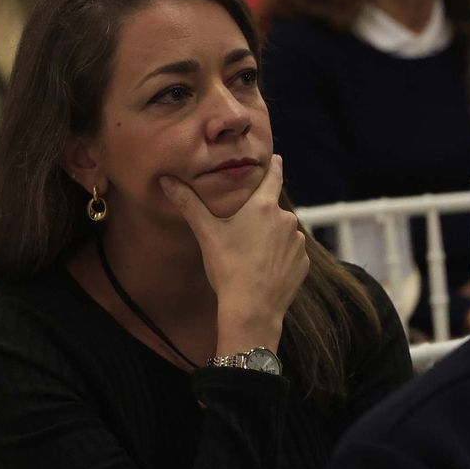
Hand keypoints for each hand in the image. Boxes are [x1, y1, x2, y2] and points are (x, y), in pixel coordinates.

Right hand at [160, 154, 307, 351]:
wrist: (251, 309)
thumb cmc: (228, 268)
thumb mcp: (206, 233)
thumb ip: (188, 204)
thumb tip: (166, 180)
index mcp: (263, 207)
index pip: (274, 176)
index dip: (274, 166)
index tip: (277, 159)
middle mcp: (286, 220)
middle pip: (273, 210)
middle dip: (261, 217)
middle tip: (243, 231)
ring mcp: (298, 243)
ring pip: (283, 233)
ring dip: (272, 238)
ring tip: (251, 256)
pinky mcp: (303, 264)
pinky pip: (291, 254)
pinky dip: (280, 258)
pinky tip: (264, 270)